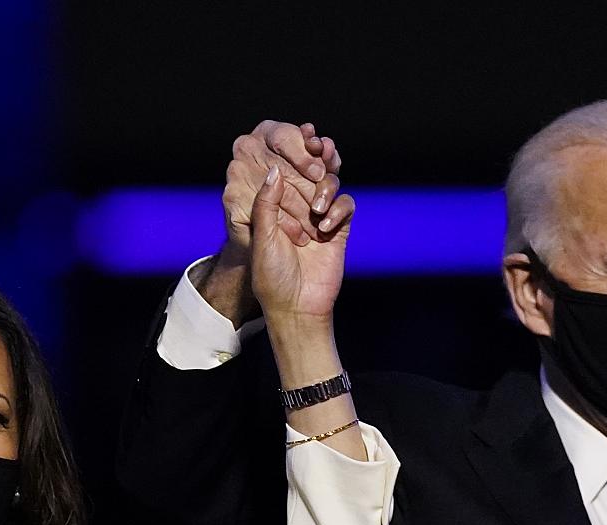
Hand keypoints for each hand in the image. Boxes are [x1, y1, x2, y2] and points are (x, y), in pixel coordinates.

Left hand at [199, 122, 348, 325]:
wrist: (296, 308)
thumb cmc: (271, 277)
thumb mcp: (261, 236)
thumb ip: (267, 203)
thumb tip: (275, 170)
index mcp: (274, 206)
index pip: (284, 170)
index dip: (292, 151)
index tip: (299, 136)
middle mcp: (297, 207)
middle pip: (312, 170)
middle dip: (317, 158)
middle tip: (320, 147)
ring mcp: (319, 216)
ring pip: (331, 183)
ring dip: (326, 187)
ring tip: (316, 207)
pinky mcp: (338, 229)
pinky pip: (345, 206)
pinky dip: (337, 209)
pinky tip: (324, 225)